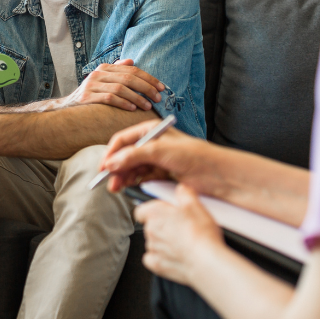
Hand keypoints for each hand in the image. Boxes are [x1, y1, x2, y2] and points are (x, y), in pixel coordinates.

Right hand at [61, 58, 163, 111]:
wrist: (66, 107)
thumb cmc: (90, 95)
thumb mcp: (102, 80)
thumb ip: (116, 70)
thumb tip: (132, 61)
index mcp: (104, 68)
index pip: (132, 70)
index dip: (148, 78)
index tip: (161, 87)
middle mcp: (98, 74)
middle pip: (128, 78)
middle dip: (146, 88)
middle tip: (158, 97)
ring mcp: (91, 85)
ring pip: (120, 88)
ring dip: (137, 98)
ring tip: (148, 106)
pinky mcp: (87, 97)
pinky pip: (109, 98)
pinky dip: (123, 103)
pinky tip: (132, 108)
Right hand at [100, 120, 215, 193]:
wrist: (216, 174)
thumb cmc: (194, 156)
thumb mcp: (160, 151)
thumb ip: (134, 155)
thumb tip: (112, 163)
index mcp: (151, 131)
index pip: (122, 140)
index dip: (110, 153)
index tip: (102, 168)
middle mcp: (152, 144)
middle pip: (125, 155)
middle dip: (115, 168)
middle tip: (109, 182)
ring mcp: (155, 159)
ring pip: (131, 168)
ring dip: (122, 177)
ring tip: (117, 188)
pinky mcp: (160, 174)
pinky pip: (140, 177)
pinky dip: (132, 182)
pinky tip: (128, 187)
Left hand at [134, 184, 224, 285]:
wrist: (205, 260)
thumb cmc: (200, 233)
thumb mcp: (196, 205)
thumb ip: (185, 194)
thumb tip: (181, 189)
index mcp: (155, 212)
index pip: (141, 210)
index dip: (151, 211)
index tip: (164, 212)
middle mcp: (150, 230)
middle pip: (150, 226)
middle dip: (163, 226)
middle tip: (180, 226)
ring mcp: (153, 248)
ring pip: (154, 243)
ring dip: (164, 242)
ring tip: (183, 242)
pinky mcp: (157, 265)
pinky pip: (154, 259)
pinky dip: (162, 258)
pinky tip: (175, 255)